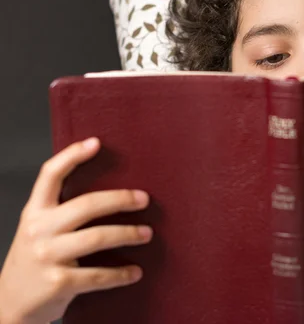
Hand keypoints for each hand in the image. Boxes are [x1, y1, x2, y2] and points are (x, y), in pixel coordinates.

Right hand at [0, 138, 152, 323]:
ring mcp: (47, 256)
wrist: (9, 305)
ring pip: (97, 237)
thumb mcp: (40, 230)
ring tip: (147, 234)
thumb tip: (112, 193)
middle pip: (86, 205)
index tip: (96, 142)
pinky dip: (121, 274)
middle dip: (120, 199)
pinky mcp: (58, 283)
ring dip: (128, 234)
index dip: (72, 156)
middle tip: (145, 199)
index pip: (50, 175)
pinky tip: (135, 272)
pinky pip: (98, 275)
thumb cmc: (35, 261)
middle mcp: (38, 230)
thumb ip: (62, 212)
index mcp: (35, 211)